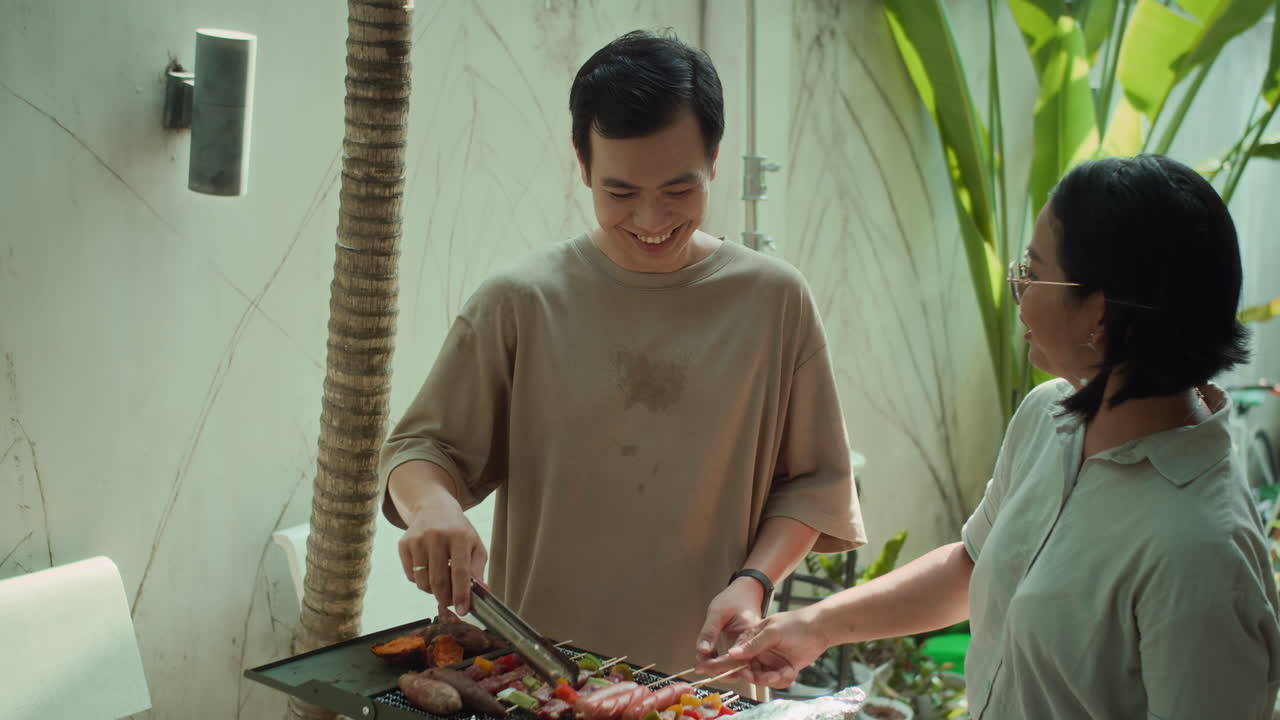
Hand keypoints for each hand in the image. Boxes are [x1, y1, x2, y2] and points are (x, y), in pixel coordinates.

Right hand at [397, 501, 487, 614]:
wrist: (433, 507)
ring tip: (441, 581)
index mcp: (459, 536)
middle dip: (446, 598)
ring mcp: (417, 540)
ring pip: (423, 582)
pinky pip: (411, 576)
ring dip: (433, 591)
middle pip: (438, 581)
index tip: (462, 611)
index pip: (460, 572)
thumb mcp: (474, 544)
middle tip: (451, 601)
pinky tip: (429, 570)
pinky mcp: (404, 544)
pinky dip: (421, 581)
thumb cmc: (458, 530)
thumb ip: (478, 569)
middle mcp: (436, 536)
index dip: (461, 594)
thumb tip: (482, 593)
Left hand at [694, 576, 765, 665]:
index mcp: (749, 634)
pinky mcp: (744, 648)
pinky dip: (720, 662)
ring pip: (735, 667)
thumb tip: (702, 651)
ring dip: (718, 668)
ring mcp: (749, 647)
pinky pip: (734, 660)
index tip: (701, 666)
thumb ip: (709, 632)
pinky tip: (709, 658)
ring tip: (702, 662)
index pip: (734, 658)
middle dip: (717, 671)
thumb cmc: (734, 598)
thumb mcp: (717, 612)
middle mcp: (752, 644)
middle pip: (737, 668)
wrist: (746, 591)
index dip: (716, 665)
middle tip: (700, 667)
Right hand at [696, 608, 828, 687]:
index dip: (718, 662)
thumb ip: (753, 643)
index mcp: (750, 639)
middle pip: (744, 671)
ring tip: (780, 672)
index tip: (704, 669)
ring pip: (761, 678)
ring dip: (769, 678)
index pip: (730, 654)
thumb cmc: (795, 623)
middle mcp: (757, 652)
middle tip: (759, 675)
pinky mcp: (782, 668)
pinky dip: (783, 678)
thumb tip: (733, 653)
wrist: (820, 628)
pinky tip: (791, 670)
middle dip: (751, 675)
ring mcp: (769, 661)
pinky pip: (776, 680)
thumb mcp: (772, 631)